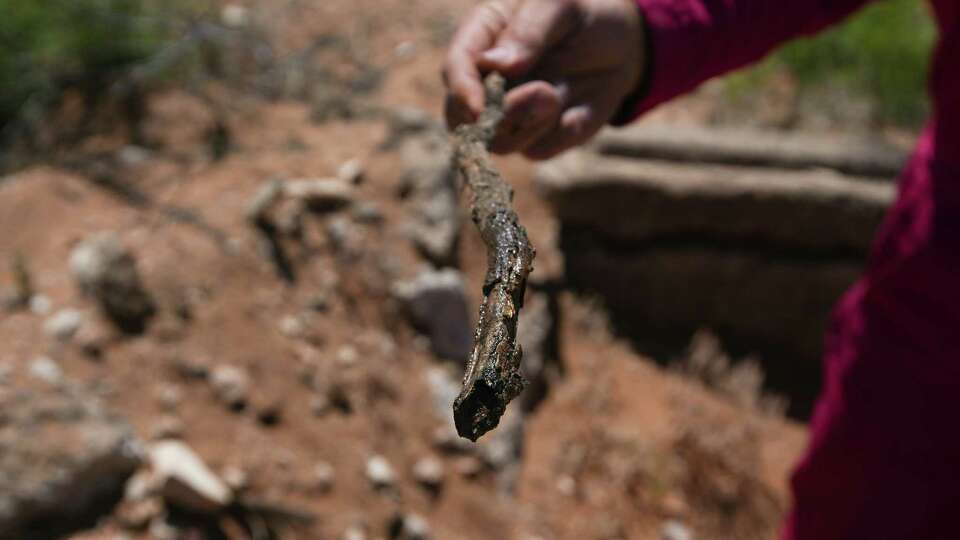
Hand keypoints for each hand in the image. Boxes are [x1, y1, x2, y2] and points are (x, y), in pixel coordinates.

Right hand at [443, 0, 643, 159]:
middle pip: (465, 118)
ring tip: (558, 94)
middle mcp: (487, 83)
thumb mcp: (560, 5)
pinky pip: (540, 150)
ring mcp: (511, 115)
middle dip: (502, 115)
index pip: (455, 68)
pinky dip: (562, 133)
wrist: (621, 43)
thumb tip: (494, 65)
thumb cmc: (583, 13)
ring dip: (535, 123)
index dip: (461, 91)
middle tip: (544, 92)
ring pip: (503, 141)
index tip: (477, 109)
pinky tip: (580, 110)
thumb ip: (528, 30)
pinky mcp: (538, 137)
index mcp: (482, 38)